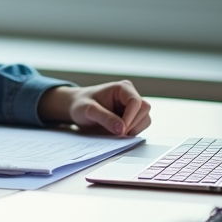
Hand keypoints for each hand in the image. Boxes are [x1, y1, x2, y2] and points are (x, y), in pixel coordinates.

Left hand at [36, 81, 150, 136]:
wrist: (76, 107)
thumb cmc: (81, 104)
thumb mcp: (88, 110)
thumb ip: (104, 118)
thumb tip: (121, 129)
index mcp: (122, 88)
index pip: (135, 102)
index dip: (130, 117)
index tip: (120, 130)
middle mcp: (130, 95)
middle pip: (144, 110)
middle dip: (133, 124)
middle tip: (117, 134)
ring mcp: (133, 107)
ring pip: (145, 119)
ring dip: (134, 129)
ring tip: (116, 133)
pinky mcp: (132, 117)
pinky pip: (140, 126)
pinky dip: (132, 132)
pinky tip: (118, 133)